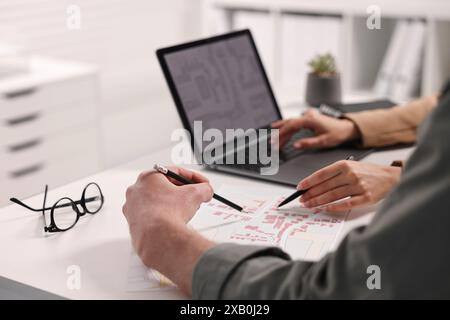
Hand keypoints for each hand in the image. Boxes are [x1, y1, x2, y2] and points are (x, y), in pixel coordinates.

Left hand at [122, 166, 214, 292]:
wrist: (158, 238)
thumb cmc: (169, 214)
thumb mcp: (195, 195)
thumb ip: (204, 188)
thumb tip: (206, 191)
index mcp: (148, 177)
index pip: (174, 172)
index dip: (193, 177)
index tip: (201, 183)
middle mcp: (136, 190)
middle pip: (164, 186)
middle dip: (182, 191)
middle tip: (194, 196)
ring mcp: (132, 207)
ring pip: (157, 201)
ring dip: (172, 204)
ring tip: (184, 211)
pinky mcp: (133, 223)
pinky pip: (151, 216)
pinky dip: (162, 217)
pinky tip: (172, 222)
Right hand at [271, 109, 358, 147]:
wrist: (346, 128)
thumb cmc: (337, 134)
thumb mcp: (323, 141)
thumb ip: (308, 143)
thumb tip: (295, 145)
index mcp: (310, 119)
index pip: (291, 125)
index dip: (282, 133)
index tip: (275, 140)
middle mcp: (307, 115)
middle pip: (289, 124)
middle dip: (279, 134)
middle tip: (272, 143)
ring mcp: (307, 116)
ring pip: (290, 123)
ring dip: (282, 131)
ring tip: (273, 138)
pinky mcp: (308, 119)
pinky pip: (294, 123)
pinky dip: (287, 128)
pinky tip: (280, 130)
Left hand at [298, 160, 401, 211]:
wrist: (391, 176)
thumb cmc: (368, 172)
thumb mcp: (351, 166)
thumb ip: (334, 174)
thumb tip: (314, 184)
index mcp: (345, 165)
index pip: (321, 174)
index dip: (308, 181)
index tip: (299, 187)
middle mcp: (351, 174)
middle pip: (325, 186)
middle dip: (311, 194)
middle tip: (302, 199)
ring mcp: (359, 186)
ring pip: (333, 196)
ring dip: (318, 201)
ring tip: (309, 205)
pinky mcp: (366, 197)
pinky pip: (347, 204)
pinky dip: (335, 207)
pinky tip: (326, 209)